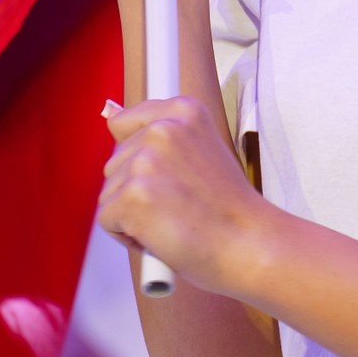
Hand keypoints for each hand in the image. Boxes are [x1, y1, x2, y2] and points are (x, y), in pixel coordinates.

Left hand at [98, 93, 272, 296]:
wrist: (250, 245)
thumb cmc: (229, 210)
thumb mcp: (202, 151)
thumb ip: (164, 139)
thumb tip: (111, 119)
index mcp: (184, 111)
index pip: (124, 123)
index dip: (138, 157)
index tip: (165, 176)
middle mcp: (162, 129)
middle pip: (114, 162)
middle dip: (136, 188)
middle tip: (178, 205)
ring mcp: (146, 162)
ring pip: (109, 193)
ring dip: (132, 214)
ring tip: (174, 220)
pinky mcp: (133, 197)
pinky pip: (107, 220)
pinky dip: (128, 236)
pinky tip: (162, 236)